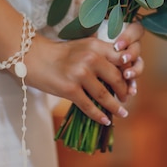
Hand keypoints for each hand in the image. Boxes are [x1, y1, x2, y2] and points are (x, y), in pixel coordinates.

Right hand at [24, 26, 142, 125]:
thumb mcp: (84, 46)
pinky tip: (105, 120)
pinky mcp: (69, 89)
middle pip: (116, 78)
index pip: (122, 60)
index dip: (130, 73)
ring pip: (105, 95)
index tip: (132, 82)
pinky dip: (99, 116)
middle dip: (125, 91)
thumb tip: (122, 72)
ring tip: (122, 113)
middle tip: (127, 98)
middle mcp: (90, 58)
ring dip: (115, 107)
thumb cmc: (61, 54)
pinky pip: (89, 106)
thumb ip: (102, 55)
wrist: (34, 57)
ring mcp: (79, 74)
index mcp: (96, 45)